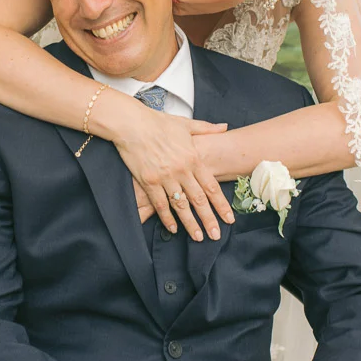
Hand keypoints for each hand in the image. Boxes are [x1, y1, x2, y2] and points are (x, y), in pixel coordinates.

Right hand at [104, 95, 234, 239]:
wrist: (132, 124)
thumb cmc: (158, 122)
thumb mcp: (185, 123)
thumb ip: (207, 128)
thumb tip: (225, 127)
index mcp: (193, 158)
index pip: (212, 187)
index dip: (221, 205)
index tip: (229, 219)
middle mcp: (182, 170)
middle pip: (199, 200)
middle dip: (209, 220)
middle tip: (216, 236)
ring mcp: (165, 177)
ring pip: (181, 206)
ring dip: (190, 224)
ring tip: (198, 237)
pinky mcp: (149, 182)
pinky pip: (160, 204)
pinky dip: (167, 218)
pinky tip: (172, 228)